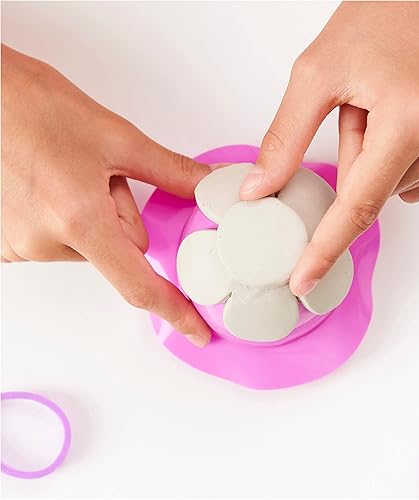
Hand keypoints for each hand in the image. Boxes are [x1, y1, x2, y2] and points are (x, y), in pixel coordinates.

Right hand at [1, 45, 210, 346]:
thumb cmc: (33, 105)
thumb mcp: (117, 138)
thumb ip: (172, 171)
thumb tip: (209, 186)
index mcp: (79, 219)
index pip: (138, 283)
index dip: (173, 310)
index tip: (196, 330)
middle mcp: (45, 241)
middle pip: (122, 250)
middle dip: (123, 216)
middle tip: (99, 175)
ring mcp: (22, 244)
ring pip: (94, 245)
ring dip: (95, 216)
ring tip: (69, 174)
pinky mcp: (8, 242)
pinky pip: (64, 242)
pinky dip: (71, 220)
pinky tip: (53, 187)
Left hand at [240, 1, 418, 296]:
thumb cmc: (380, 21)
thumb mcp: (315, 75)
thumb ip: (284, 140)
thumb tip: (259, 191)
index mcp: (410, 117)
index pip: (357, 205)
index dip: (325, 248)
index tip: (304, 280)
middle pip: (371, 191)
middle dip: (354, 159)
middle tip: (365, 109)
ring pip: (393, 187)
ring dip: (378, 156)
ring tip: (390, 108)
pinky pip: (417, 180)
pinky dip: (401, 159)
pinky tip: (410, 120)